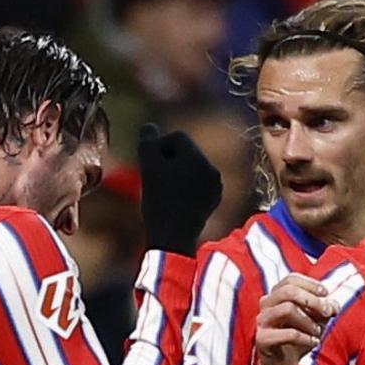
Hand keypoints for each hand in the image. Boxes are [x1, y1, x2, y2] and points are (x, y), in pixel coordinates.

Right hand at [139, 123, 221, 255]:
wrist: (173, 238)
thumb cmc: (158, 201)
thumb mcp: (148, 168)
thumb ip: (147, 142)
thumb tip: (149, 127)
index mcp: (198, 158)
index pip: (176, 137)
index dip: (159, 148)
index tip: (151, 168)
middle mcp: (212, 168)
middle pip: (186, 151)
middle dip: (171, 160)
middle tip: (157, 180)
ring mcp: (216, 185)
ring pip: (193, 167)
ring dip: (179, 172)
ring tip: (166, 191)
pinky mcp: (215, 198)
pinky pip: (199, 182)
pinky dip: (188, 186)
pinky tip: (177, 200)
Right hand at [255, 273, 337, 364]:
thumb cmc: (298, 339)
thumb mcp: (316, 321)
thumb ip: (325, 310)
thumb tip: (333, 305)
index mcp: (276, 296)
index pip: (291, 279)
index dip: (310, 284)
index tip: (326, 294)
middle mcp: (266, 304)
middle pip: (288, 291)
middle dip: (312, 300)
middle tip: (327, 312)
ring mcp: (262, 321)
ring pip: (287, 309)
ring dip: (308, 320)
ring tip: (318, 332)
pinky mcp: (262, 339)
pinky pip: (288, 333)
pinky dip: (305, 338)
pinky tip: (313, 343)